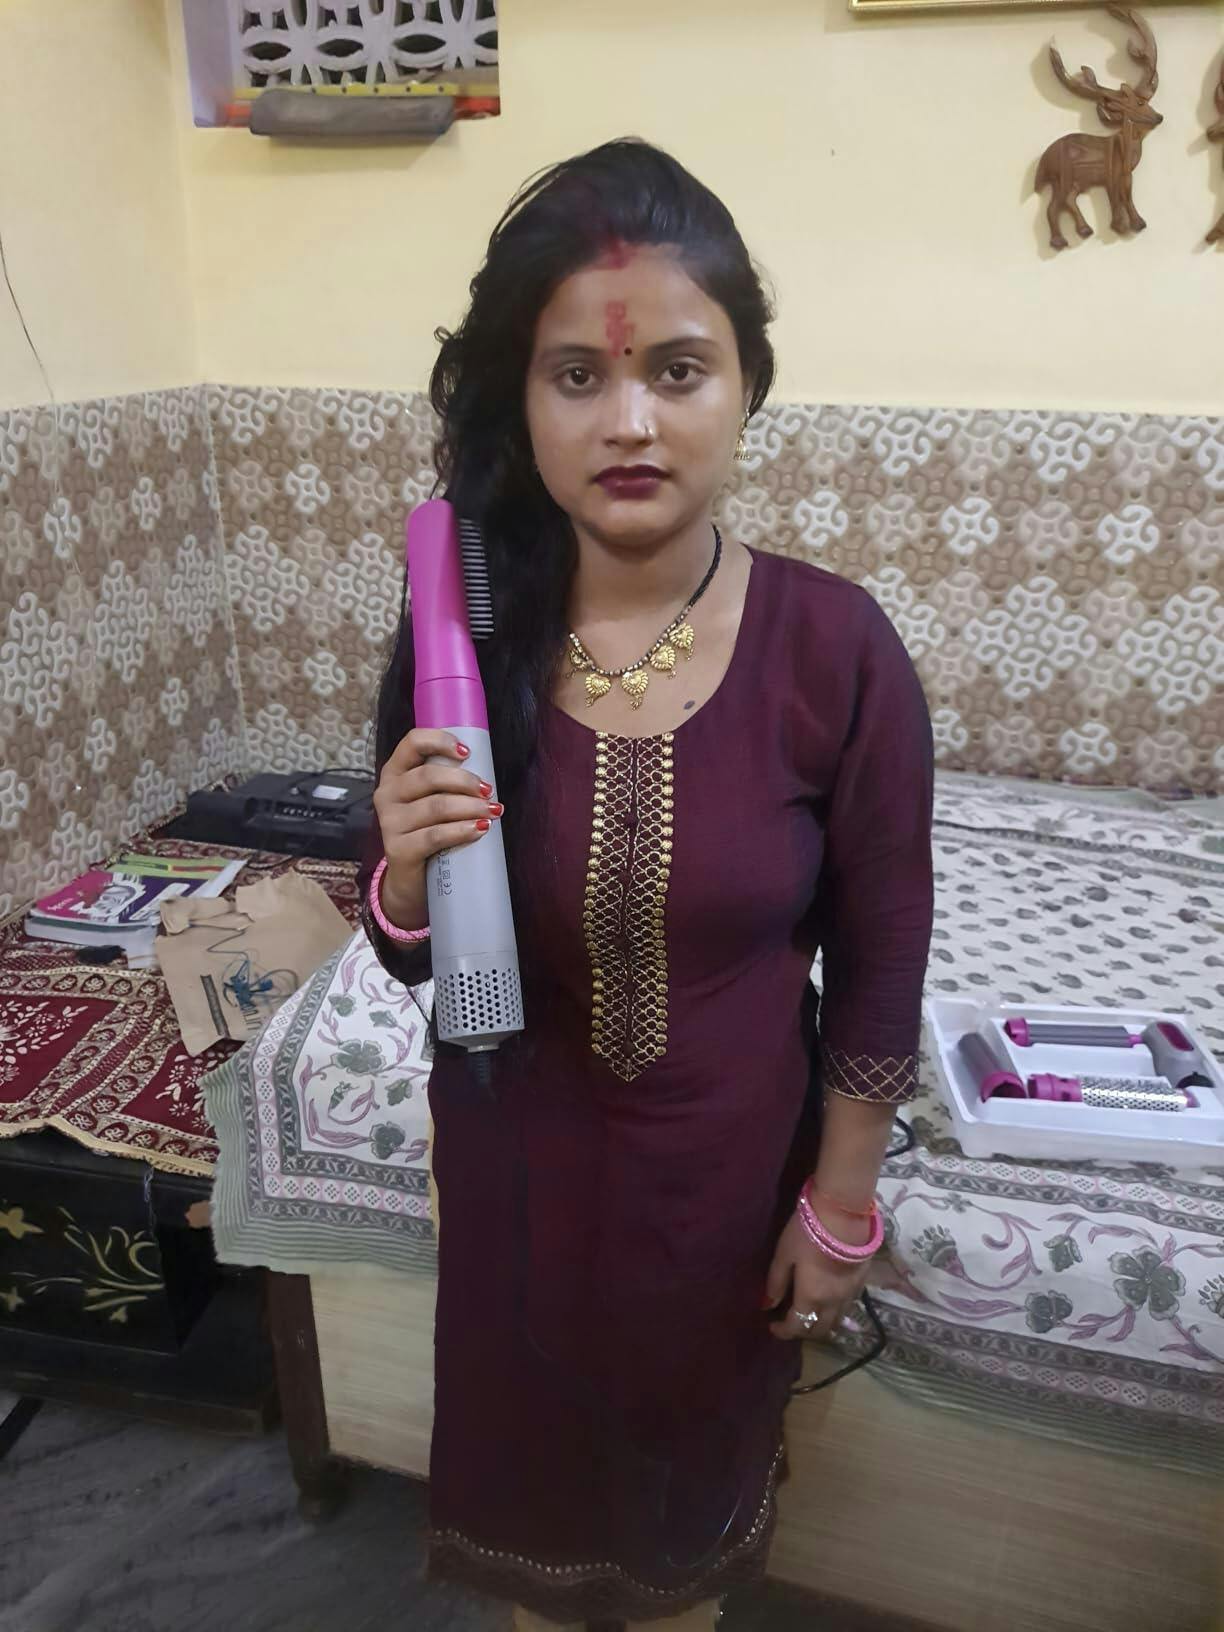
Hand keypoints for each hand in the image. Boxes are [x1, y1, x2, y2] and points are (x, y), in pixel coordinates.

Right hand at [372, 729, 502, 930]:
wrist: (411, 879)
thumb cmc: (427, 830)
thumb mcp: (432, 800)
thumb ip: (448, 784)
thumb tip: (487, 778)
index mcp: (395, 772)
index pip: (412, 743)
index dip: (440, 741)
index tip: (467, 752)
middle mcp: (387, 793)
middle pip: (428, 776)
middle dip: (464, 781)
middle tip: (488, 791)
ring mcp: (389, 822)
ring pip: (436, 807)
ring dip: (470, 807)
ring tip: (492, 812)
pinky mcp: (397, 849)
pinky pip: (435, 836)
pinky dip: (462, 831)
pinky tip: (479, 829)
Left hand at [763, 1209, 871, 1341]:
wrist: (844, 1215)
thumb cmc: (807, 1233)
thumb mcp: (784, 1255)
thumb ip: (776, 1282)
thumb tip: (766, 1305)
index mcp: (811, 1298)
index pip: (796, 1326)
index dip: (782, 1331)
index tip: (772, 1326)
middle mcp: (833, 1303)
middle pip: (819, 1330)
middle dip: (802, 1331)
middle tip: (790, 1321)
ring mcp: (850, 1294)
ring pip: (836, 1321)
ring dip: (821, 1324)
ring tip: (809, 1313)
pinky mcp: (862, 1282)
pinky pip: (847, 1307)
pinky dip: (835, 1312)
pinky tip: (828, 1299)